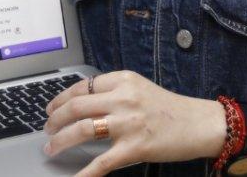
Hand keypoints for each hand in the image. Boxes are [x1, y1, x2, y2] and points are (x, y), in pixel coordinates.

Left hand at [42, 70, 225, 176]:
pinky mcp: (135, 147)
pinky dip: (83, 174)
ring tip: (52, 148)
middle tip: (47, 130)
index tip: (50, 109)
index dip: (60, 99)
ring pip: (82, 130)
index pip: (81, 87)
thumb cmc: (171, 109)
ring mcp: (129, 123)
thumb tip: (81, 104)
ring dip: (61, 141)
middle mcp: (124, 98)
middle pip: (76, 106)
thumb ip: (114, 92)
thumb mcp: (141, 89)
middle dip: (54, 120)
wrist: (199, 124)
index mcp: (124, 80)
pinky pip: (100, 163)